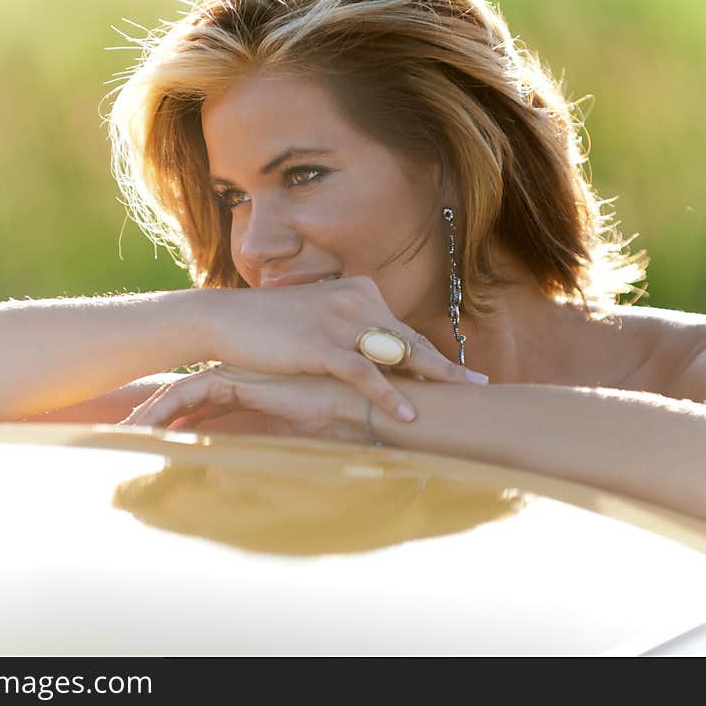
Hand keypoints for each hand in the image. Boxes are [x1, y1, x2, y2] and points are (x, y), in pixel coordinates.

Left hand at [118, 364, 369, 444]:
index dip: (166, 426)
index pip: (194, 412)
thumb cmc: (330, 432)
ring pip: (175, 396)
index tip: (139, 445)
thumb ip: (256, 455)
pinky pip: (186, 396)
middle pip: (178, 401)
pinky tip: (142, 429)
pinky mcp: (233, 381)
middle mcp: (233, 387)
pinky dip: (162, 411)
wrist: (358, 409)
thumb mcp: (283, 447)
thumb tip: (222, 486)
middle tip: (115, 438)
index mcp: (242, 401)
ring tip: (120, 435)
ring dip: (146, 416)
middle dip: (147, 418)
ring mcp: (232, 380)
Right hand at [206, 274, 485, 422]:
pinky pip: (364, 373)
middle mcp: (355, 300)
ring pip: (397, 353)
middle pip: (410, 338)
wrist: (225, 318)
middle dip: (447, 365)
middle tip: (480, 384)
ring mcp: (338, 321)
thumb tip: (370, 352)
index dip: (431, 353)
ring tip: (463, 397)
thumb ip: (347, 328)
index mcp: (358, 291)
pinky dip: (389, 395)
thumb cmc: (269, 324)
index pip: (402, 327)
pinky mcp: (320, 345)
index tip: (458, 371)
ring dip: (433, 377)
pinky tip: (407, 414)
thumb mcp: (316, 318)